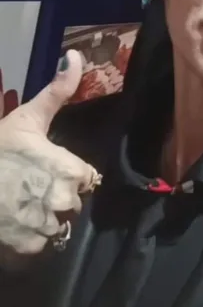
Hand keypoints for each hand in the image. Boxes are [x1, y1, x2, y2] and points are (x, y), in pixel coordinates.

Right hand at [0, 51, 95, 268]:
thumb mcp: (27, 118)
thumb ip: (58, 91)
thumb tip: (77, 57)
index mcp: (71, 170)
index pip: (85, 179)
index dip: (65, 175)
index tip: (44, 170)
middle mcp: (65, 202)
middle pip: (72, 205)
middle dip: (55, 198)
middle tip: (27, 188)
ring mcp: (46, 228)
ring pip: (58, 228)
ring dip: (44, 221)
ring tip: (19, 206)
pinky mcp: (28, 250)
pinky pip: (40, 248)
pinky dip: (30, 241)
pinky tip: (13, 223)